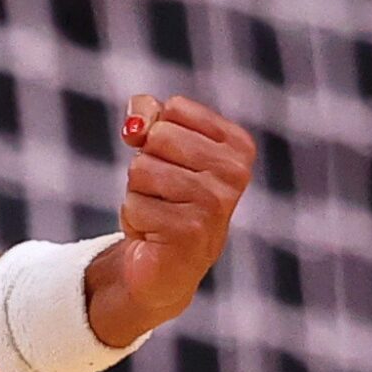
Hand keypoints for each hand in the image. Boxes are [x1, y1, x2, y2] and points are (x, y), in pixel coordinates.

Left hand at [89, 93, 255, 344]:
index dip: (153, 131)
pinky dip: (134, 218)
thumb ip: (147, 115)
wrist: (166, 263)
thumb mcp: (157, 145)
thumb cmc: (164, 197)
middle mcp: (235, 173)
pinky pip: (134, 203)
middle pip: (157, 136)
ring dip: (137, 193)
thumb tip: (135, 127)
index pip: (174, 108)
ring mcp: (216, 203)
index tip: (168, 160)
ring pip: (141, 169)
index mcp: (237, 145)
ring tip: (160, 212)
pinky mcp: (191, 231)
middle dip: (144, 164)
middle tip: (162, 192)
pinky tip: (155, 234)